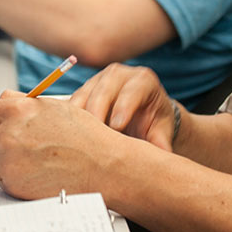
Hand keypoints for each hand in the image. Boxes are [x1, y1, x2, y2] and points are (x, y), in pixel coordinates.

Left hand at [0, 91, 130, 198]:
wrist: (105, 165)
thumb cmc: (84, 136)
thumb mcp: (51, 106)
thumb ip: (20, 102)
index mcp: (16, 110)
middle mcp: (9, 135)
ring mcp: (11, 162)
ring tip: (22, 160)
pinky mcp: (16, 184)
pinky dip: (10, 179)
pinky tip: (32, 172)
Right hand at [66, 64, 182, 151]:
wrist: (142, 113)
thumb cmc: (154, 122)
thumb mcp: (161, 131)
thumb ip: (162, 142)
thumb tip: (163, 157)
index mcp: (143, 80)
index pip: (133, 91)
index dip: (124, 107)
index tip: (117, 126)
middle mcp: (119, 74)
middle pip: (104, 90)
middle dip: (97, 113)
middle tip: (93, 137)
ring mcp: (98, 79)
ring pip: (83, 95)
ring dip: (78, 116)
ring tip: (78, 138)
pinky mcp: (83, 90)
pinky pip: (71, 102)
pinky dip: (68, 118)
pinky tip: (68, 134)